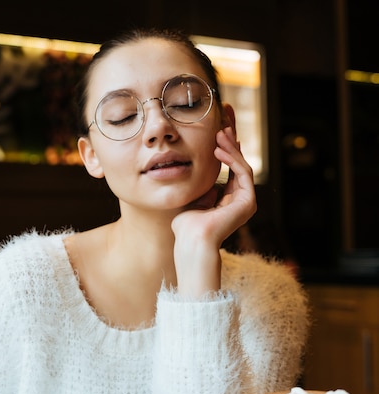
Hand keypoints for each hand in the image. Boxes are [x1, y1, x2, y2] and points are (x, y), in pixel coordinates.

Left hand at [170, 126, 255, 295]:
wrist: (191, 240)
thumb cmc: (186, 224)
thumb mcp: (192, 196)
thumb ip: (200, 183)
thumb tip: (199, 166)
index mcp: (228, 196)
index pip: (228, 163)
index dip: (225, 143)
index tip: (219, 124)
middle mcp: (239, 197)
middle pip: (238, 159)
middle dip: (232, 136)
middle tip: (227, 114)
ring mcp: (245, 200)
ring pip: (241, 164)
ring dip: (230, 145)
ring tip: (219, 131)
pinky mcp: (248, 202)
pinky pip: (242, 173)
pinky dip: (231, 159)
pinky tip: (219, 149)